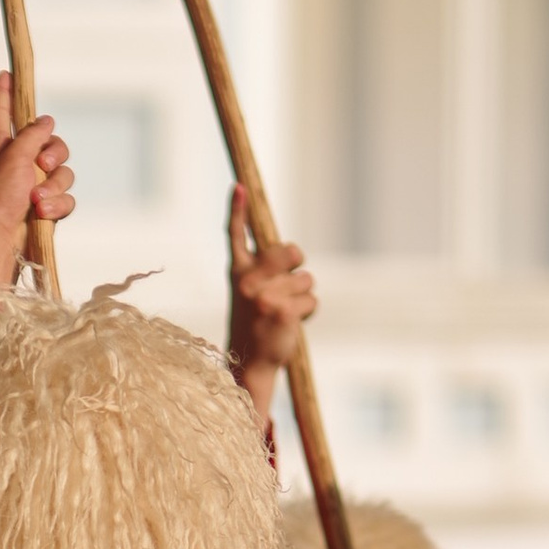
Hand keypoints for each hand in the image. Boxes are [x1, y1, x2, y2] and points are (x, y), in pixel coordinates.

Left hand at [0, 72, 75, 291]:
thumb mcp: (13, 157)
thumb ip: (33, 135)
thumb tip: (47, 120)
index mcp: (1, 146)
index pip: (3, 112)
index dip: (4, 93)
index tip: (5, 73)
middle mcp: (18, 164)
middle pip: (50, 142)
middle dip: (55, 152)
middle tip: (43, 163)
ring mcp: (32, 187)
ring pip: (63, 173)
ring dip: (55, 185)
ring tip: (37, 200)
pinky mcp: (45, 210)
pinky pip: (65, 198)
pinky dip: (58, 206)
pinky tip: (43, 214)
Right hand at [227, 191, 317, 426]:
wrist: (250, 362)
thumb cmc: (255, 324)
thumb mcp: (250, 293)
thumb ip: (264, 270)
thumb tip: (290, 250)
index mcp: (238, 272)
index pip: (236, 235)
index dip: (238, 209)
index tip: (240, 185)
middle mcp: (248, 281)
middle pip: (290, 251)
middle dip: (298, 263)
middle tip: (290, 280)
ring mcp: (264, 296)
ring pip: (306, 279)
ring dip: (304, 295)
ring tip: (284, 312)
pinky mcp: (283, 311)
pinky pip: (312, 300)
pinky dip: (308, 311)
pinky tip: (290, 324)